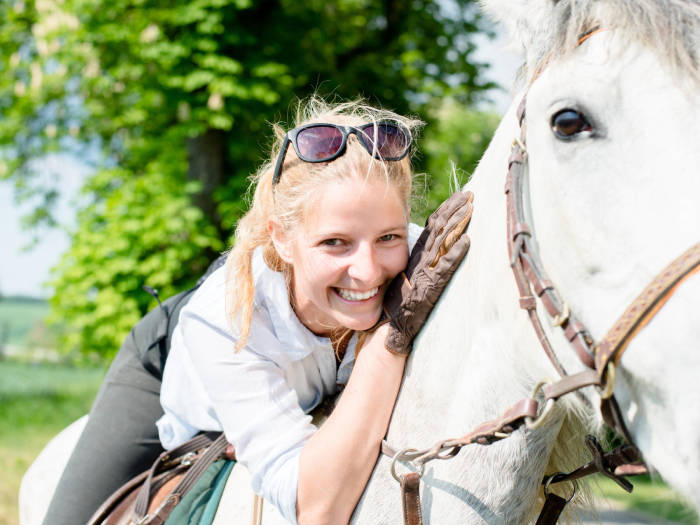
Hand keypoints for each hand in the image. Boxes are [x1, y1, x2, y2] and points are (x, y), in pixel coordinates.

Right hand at [383, 190, 473, 353]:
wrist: (392, 328)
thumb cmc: (399, 306)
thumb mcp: (408, 277)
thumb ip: (420, 263)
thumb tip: (434, 251)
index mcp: (415, 256)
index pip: (431, 227)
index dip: (445, 210)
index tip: (458, 196)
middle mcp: (420, 260)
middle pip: (439, 229)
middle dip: (455, 209)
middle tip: (471, 193)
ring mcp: (425, 272)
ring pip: (443, 242)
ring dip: (458, 224)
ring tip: (471, 208)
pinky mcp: (430, 287)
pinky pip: (445, 267)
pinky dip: (456, 253)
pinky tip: (468, 241)